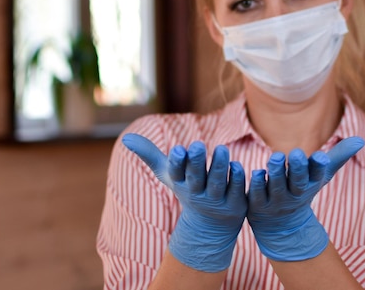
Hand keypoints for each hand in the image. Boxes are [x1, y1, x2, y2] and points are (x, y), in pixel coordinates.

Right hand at [122, 133, 246, 272]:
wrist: (210, 225)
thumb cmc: (188, 189)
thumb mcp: (168, 173)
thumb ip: (150, 155)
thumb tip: (127, 138)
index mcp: (181, 183)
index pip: (177, 173)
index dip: (178, 163)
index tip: (179, 149)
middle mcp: (197, 193)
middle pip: (197, 178)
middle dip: (197, 162)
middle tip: (198, 144)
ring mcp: (217, 200)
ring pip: (219, 183)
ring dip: (220, 166)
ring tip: (222, 148)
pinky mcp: (235, 204)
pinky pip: (237, 189)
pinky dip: (237, 178)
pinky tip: (238, 166)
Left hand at [247, 137, 364, 261]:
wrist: (282, 226)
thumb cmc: (302, 190)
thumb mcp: (321, 175)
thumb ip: (338, 156)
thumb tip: (361, 140)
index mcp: (310, 184)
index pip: (317, 175)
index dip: (318, 166)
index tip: (320, 156)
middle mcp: (294, 194)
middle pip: (297, 182)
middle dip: (298, 168)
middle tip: (296, 153)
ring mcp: (276, 201)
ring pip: (275, 186)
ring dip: (276, 172)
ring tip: (275, 157)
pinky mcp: (257, 205)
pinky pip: (256, 194)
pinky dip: (255, 184)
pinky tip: (254, 172)